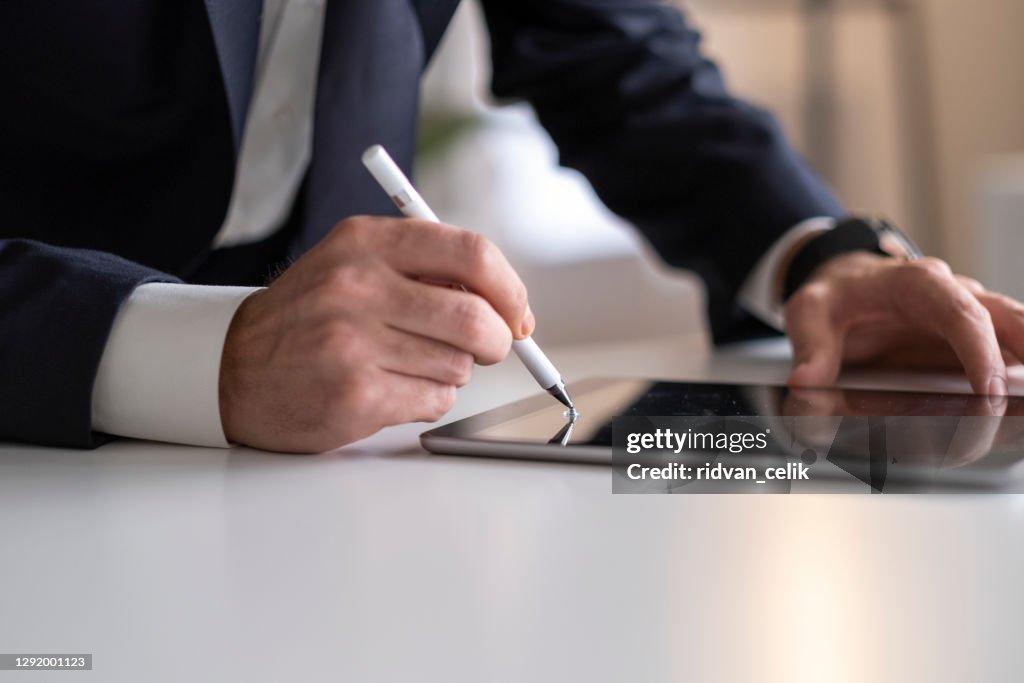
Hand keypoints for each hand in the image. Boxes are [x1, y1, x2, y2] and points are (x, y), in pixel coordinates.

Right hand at [218, 215, 533, 452]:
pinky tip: (393, 388)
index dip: (509, 288)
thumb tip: (504, 301)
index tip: (517, 312)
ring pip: (460, 364)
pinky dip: (430, 397)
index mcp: (365, 242)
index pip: (471, 253)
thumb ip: (423, 269)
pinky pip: (436, 398)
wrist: (232, 368)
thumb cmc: (309, 316)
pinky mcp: (356, 394)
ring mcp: (354, 342)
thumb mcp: (354, 264)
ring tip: (409, 363)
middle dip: (498, 340)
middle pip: (477, 318)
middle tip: (491, 347)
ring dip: (453, 370)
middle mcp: (358, 286)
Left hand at [784, 252, 1023, 394]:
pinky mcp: (971, 341)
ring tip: (1022, 407)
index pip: (960, 312)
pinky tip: (1012, 410)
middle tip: (1022, 401)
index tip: (988, 390)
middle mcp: (953, 295)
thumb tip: (807, 380)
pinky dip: (1013, 378)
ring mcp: (968, 317)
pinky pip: (1004, 357)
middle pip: (1008, 319)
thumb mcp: (809, 313)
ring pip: (1016, 335)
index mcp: (917, 283)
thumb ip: (811, 348)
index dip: (979, 351)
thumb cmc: (834, 296)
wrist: (844, 284)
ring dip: (1022, 366)